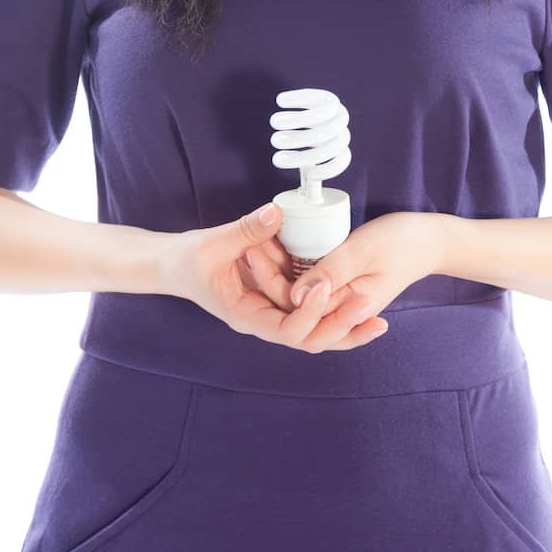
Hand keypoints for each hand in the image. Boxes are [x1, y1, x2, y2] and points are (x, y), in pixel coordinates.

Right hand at [159, 201, 391, 354]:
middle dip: (341, 327)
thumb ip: (245, 229)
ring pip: (315, 332)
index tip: (326, 285)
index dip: (310, 312)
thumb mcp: (211, 243)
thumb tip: (277, 212)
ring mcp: (273, 313)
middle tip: (370, 307)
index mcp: (246, 316)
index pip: (287, 331)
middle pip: (309, 339)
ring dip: (345, 325)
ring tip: (378, 318)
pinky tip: (360, 304)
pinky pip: (311, 313)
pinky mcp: (279, 300)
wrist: (173, 266)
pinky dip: (335, 312)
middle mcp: (264, 321)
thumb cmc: (186, 260)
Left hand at [251, 211, 441, 323]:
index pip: (297, 309)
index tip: (252, 251)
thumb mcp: (364, 252)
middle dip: (267, 279)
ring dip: (276, 274)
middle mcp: (341, 312)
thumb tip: (294, 296)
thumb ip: (331, 272)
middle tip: (248, 248)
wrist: (429, 240)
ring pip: (298, 298)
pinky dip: (292, 271)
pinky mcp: (339, 287)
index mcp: (348, 309)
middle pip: (292, 307)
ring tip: (256, 247)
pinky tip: (276, 250)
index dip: (270, 282)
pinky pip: (309, 287)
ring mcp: (340, 301)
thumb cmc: (402, 243)